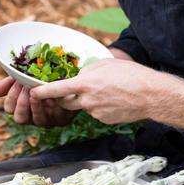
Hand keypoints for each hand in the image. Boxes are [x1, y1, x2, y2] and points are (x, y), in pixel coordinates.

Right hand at [0, 76, 76, 127]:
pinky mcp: (62, 120)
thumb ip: (7, 84)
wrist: (68, 74)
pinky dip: (53, 107)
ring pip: (36, 120)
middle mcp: (32, 117)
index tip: (17, 84)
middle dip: (21, 103)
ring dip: (36, 106)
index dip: (12, 97)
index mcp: (21, 108)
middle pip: (20, 118)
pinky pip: (55, 118)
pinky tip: (52, 97)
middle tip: (26, 89)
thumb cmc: (42, 76)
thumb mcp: (23, 77)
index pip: (10, 109)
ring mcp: (48, 120)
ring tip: (38, 93)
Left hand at [29, 59, 157, 123]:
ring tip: (106, 91)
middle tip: (75, 89)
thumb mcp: (105, 64)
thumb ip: (87, 70)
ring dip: (86, 100)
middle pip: (66, 102)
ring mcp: (95, 113)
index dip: (42, 92)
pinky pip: (95, 113)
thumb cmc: (131, 75)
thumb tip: (79, 77)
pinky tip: (113, 100)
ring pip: (83, 107)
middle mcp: (87, 101)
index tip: (33, 92)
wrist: (151, 95)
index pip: (56, 90)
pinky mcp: (104, 120)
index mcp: (85, 84)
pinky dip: (100, 107)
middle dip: (65, 97)